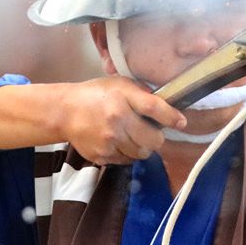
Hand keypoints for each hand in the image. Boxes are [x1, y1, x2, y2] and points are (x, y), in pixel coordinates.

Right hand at [52, 77, 185, 164]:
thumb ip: (142, 93)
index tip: (181, 122)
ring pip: (142, 153)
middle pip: (154, 140)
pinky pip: (126, 160)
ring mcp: (109, 141)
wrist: (64, 113)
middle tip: (151, 132)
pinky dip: (127, 153)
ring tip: (132, 137)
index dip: (172, 117)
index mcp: (122, 98)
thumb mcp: (119, 84)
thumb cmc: (95, 96)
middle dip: (157, 137)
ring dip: (142, 147)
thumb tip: (167, 104)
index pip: (155, 109)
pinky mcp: (102, 156)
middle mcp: (117, 120)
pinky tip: (118, 142)